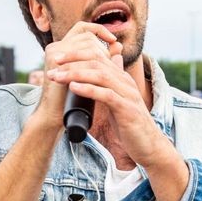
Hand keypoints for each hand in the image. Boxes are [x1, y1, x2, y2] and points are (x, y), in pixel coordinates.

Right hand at [35, 22, 121, 125]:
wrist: (55, 113)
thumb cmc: (73, 96)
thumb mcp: (89, 73)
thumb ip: (102, 58)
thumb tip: (119, 44)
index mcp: (61, 48)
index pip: (82, 28)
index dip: (98, 30)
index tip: (113, 40)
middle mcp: (56, 46)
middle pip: (87, 36)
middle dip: (102, 48)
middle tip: (109, 62)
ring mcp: (54, 52)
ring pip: (87, 43)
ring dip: (101, 54)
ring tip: (105, 68)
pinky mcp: (55, 59)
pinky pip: (82, 53)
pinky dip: (96, 60)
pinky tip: (103, 68)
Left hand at [46, 23, 161, 164]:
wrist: (149, 146)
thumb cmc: (129, 125)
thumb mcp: (115, 102)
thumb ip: (105, 88)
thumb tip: (87, 83)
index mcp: (121, 78)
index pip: (98, 57)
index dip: (76, 55)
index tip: (56, 59)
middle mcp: (125, 82)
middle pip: (97, 62)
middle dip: (72, 62)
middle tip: (52, 66)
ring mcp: (128, 94)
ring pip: (100, 75)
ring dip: (76, 74)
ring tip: (58, 77)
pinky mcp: (127, 110)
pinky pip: (107, 95)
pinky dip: (89, 89)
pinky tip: (74, 88)